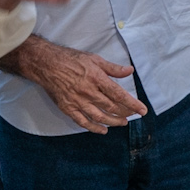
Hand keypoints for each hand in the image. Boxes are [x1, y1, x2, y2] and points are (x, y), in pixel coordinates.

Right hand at [15, 37, 145, 131]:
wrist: (46, 64)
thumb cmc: (71, 59)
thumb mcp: (95, 59)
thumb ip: (113, 68)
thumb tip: (129, 71)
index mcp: (97, 78)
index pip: (119, 94)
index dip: (132, 104)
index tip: (142, 110)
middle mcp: (88, 92)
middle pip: (111, 107)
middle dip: (125, 113)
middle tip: (133, 115)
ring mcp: (77, 101)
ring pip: (99, 117)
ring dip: (113, 122)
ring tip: (122, 122)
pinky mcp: (68, 108)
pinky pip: (83, 122)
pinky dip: (94, 128)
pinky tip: (103, 130)